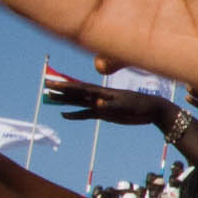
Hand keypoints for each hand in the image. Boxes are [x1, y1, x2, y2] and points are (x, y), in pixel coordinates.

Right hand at [40, 73, 173, 125]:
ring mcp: (101, 105)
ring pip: (79, 102)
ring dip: (65, 101)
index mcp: (104, 92)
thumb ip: (112, 105)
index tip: (52, 82)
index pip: (80, 87)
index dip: (65, 85)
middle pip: (76, 93)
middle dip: (61, 90)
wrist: (152, 110)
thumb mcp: (127, 105)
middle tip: (44, 86)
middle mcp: (100, 97)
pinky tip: (64, 115)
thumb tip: (97, 104)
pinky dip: (75, 115)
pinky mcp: (105, 114)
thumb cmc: (141, 105)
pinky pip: (86, 114)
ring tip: (49, 99)